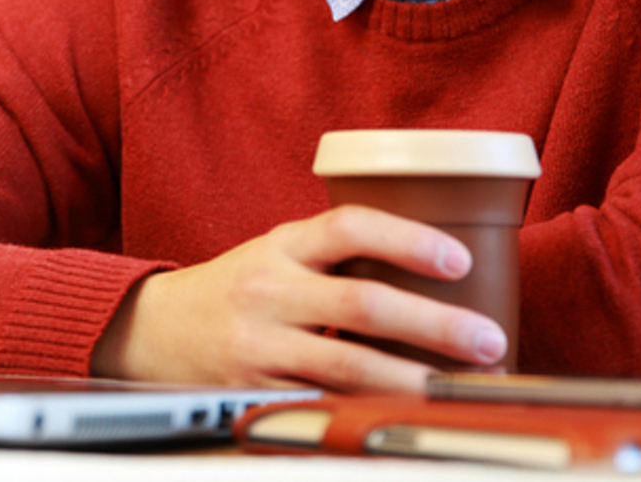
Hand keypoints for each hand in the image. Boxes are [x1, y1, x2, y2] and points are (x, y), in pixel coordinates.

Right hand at [90, 205, 507, 391]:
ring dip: (414, 378)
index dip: (408, 240)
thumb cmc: (240, 288)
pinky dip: (368, 410)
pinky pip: (321, 404)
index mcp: (282, 244)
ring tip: (460, 386)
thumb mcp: (279, 253)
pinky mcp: (253, 392)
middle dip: (435, 324)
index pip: (350, 226)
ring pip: (348, 364)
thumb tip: (441, 266)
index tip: (461, 259)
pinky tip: (405, 414)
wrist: (153, 330)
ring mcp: (260, 344)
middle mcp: (269, 289)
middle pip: (363, 303)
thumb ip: (338, 255)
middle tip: (487, 339)